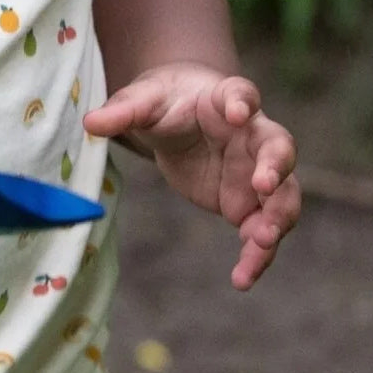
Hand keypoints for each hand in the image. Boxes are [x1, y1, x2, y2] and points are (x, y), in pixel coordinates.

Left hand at [83, 64, 300, 289]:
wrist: (177, 119)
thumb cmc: (164, 102)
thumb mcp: (141, 102)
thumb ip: (122, 112)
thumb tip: (90, 123)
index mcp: (225, 99)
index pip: (241, 94)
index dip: (242, 102)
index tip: (238, 112)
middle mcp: (252, 136)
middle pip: (279, 147)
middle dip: (276, 167)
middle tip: (264, 186)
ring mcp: (255, 173)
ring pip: (281, 196)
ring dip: (277, 219)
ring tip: (260, 243)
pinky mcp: (247, 204)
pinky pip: (261, 230)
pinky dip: (257, 255)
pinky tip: (242, 279)